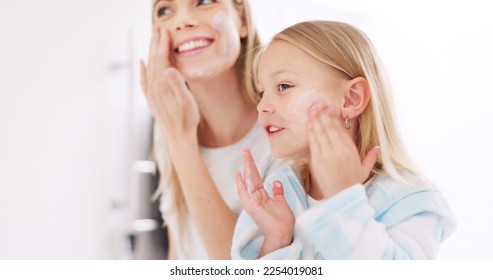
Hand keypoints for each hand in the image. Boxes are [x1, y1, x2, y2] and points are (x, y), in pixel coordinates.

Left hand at [139, 27, 199, 142]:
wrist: (179, 139)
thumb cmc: (187, 121)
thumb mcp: (187, 103)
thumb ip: (178, 85)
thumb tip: (169, 69)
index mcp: (161, 86)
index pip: (161, 59)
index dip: (162, 44)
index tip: (165, 31)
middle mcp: (153, 89)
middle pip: (152, 61)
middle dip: (155, 44)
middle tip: (157, 29)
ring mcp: (150, 94)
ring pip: (148, 68)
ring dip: (150, 53)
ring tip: (153, 40)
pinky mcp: (151, 100)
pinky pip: (144, 80)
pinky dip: (143, 69)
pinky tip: (142, 63)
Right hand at [236, 148, 294, 255]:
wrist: (283, 233)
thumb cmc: (283, 221)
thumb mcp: (281, 202)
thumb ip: (277, 192)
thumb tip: (276, 181)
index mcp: (262, 196)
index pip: (256, 178)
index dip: (253, 167)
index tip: (249, 157)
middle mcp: (255, 197)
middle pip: (251, 177)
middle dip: (248, 162)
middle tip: (245, 149)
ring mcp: (252, 201)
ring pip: (248, 181)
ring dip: (246, 167)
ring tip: (245, 155)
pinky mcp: (251, 206)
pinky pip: (244, 192)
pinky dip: (240, 183)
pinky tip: (238, 174)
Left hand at [307, 100, 379, 197]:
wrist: (342, 196)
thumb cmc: (352, 184)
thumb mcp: (364, 170)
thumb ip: (370, 158)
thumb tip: (378, 148)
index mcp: (351, 149)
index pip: (341, 129)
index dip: (333, 117)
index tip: (328, 108)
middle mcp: (340, 149)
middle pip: (330, 126)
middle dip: (323, 113)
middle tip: (317, 102)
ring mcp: (328, 153)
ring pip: (321, 131)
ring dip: (316, 118)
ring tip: (312, 108)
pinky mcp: (318, 159)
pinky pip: (314, 141)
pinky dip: (311, 130)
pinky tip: (309, 122)